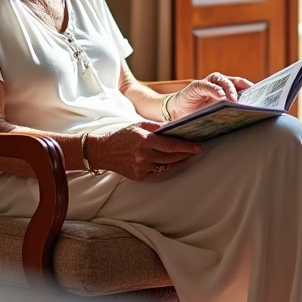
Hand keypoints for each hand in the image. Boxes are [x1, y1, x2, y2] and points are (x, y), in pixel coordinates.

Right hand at [88, 123, 202, 180]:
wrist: (103, 151)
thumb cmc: (122, 135)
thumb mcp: (139, 125)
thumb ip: (157, 127)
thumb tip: (175, 127)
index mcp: (144, 140)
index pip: (171, 145)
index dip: (187, 146)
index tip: (198, 146)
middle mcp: (143, 156)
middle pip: (171, 157)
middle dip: (186, 154)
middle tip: (196, 150)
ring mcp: (141, 168)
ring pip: (166, 166)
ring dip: (178, 161)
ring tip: (186, 155)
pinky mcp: (139, 176)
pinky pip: (157, 172)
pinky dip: (165, 166)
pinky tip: (170, 161)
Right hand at [169, 72, 254, 119]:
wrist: (177, 112)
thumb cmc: (198, 113)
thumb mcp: (217, 113)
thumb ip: (230, 111)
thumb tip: (249, 116)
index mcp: (226, 90)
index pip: (242, 86)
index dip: (252, 89)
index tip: (263, 96)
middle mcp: (219, 84)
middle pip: (235, 82)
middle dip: (243, 89)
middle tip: (250, 99)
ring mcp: (208, 83)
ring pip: (223, 81)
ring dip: (230, 89)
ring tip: (234, 100)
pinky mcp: (197, 86)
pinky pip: (208, 86)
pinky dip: (215, 90)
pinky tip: (221, 97)